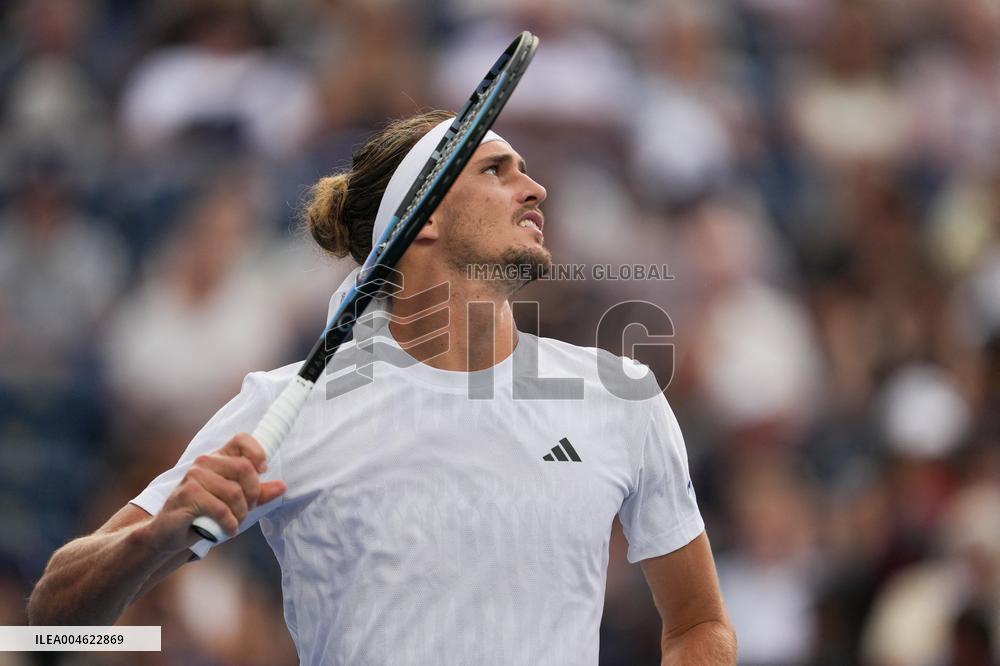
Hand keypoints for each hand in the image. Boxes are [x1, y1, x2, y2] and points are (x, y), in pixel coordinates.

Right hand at [142, 433, 286, 553]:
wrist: (167, 534)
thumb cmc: (203, 515)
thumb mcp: (235, 503)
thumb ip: (258, 493)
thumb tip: (282, 486)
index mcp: (217, 458)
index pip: (241, 439)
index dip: (258, 453)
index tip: (263, 471)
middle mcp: (205, 463)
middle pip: (245, 468)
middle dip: (253, 494)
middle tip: (247, 510)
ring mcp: (194, 477)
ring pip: (234, 492)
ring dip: (241, 513)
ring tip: (235, 522)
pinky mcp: (188, 495)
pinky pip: (221, 509)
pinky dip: (230, 524)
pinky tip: (227, 530)